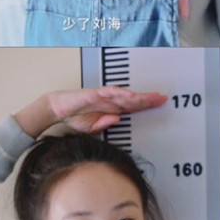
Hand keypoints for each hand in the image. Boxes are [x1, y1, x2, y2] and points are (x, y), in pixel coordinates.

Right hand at [14, 86, 167, 138]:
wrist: (56, 110)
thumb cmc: (74, 118)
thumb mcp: (92, 127)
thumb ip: (105, 124)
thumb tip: (118, 120)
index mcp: (111, 109)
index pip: (133, 107)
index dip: (147, 105)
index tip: (160, 104)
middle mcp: (110, 101)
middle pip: (133, 100)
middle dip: (148, 99)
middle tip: (163, 98)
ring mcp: (103, 96)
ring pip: (124, 95)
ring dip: (138, 96)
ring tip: (151, 97)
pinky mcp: (94, 93)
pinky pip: (109, 92)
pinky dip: (120, 93)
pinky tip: (130, 95)